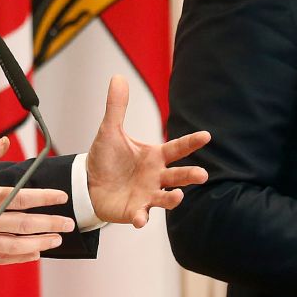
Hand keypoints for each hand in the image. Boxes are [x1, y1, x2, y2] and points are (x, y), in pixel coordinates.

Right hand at [0, 137, 73, 263]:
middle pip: (21, 224)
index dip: (42, 198)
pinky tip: (33, 254)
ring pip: (13, 245)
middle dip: (48, 223)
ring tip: (56, 239)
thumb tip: (5, 142)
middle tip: (69, 223)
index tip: (60, 197)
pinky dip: (18, 257)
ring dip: (38, 243)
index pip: (17, 197)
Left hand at [84, 76, 210, 226]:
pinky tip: (140, 219)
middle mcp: (156, 177)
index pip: (177, 148)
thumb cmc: (107, 158)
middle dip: (190, 175)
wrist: (89, 184)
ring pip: (165, 198)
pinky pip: (142, 215)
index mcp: (155, 156)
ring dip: (173, 198)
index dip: (191, 142)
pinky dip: (142, 218)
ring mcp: (148, 195)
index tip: (206, 135)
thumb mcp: (110, 131)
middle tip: (203, 175)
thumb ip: (117, 107)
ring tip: (178, 197)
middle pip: (178, 175)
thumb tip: (118, 77)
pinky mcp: (135, 211)